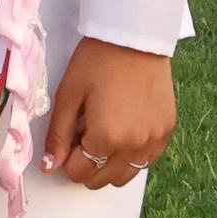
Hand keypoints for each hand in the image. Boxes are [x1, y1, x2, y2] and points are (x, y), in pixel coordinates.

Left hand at [41, 37, 176, 188]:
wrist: (134, 38)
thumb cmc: (96, 62)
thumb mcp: (68, 95)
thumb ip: (58, 134)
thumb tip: (49, 166)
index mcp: (107, 137)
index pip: (80, 172)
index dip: (67, 159)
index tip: (67, 138)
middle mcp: (134, 146)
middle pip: (102, 179)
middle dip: (85, 165)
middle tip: (82, 136)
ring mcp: (154, 141)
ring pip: (126, 176)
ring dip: (108, 165)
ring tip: (102, 134)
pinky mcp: (167, 132)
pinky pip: (146, 160)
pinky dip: (131, 155)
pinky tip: (123, 132)